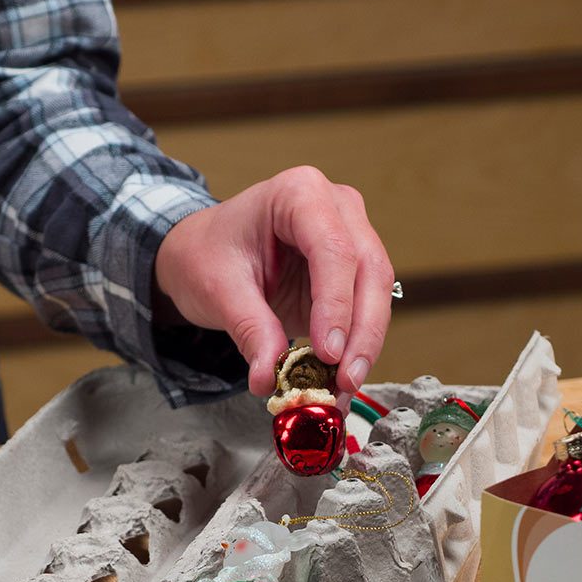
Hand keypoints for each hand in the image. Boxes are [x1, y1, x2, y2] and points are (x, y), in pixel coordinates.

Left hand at [153, 166, 394, 397]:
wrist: (204, 253)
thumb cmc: (207, 254)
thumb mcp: (219, 290)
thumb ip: (250, 330)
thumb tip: (270, 378)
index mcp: (300, 194)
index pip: (334, 249)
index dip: (336, 304)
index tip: (327, 352)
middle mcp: (336, 208)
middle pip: (369, 270)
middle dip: (362, 331)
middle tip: (346, 380)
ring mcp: (351, 237)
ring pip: (377, 293)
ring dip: (365, 344)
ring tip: (343, 388)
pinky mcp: (351, 273)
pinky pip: (366, 311)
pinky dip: (356, 347)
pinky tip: (341, 381)